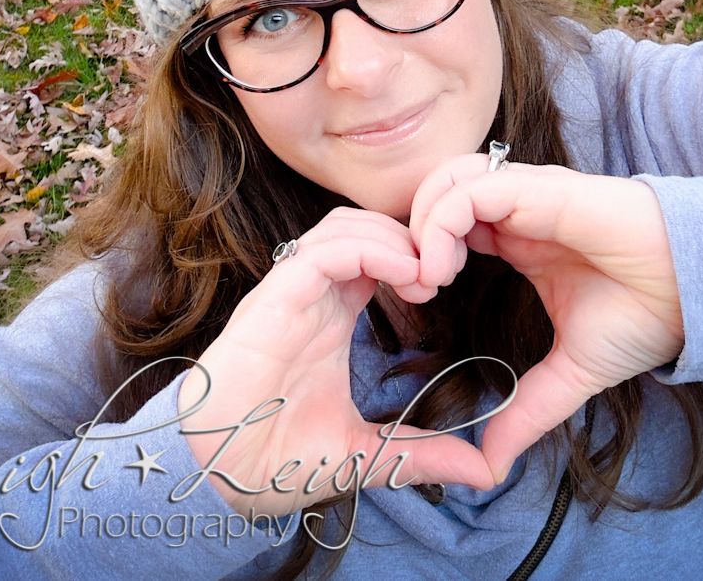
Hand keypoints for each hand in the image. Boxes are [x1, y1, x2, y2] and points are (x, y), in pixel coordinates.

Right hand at [177, 207, 493, 515]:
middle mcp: (313, 294)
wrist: (217, 478)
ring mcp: (292, 292)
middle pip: (362, 225)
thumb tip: (485, 471)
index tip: (444, 283)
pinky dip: (369, 249)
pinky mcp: (276, 298)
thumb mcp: (366, 454)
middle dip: (408, 235)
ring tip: (426, 272)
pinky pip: (322, 250)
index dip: (412, 254)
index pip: (374, 253)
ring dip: (392, 236)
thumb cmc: (275, 460)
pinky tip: (405, 275)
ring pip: (343, 225)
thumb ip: (422, 453)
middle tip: (443, 269)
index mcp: (331, 315)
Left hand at [408, 157, 684, 482]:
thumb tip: (492, 464)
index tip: (420, 298)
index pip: (445, 221)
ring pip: (445, 182)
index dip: (421, 251)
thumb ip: (528, 409)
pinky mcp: (538, 189)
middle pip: (435, 191)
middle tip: (413, 286)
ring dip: (421, 225)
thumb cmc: (643, 315)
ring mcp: (524, 195)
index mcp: (515, 237)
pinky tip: (443, 266)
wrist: (696, 292)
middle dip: (409, 233)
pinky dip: (441, 222)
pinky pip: (471, 189)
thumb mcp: (571, 372)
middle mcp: (513, 209)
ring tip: (427, 277)